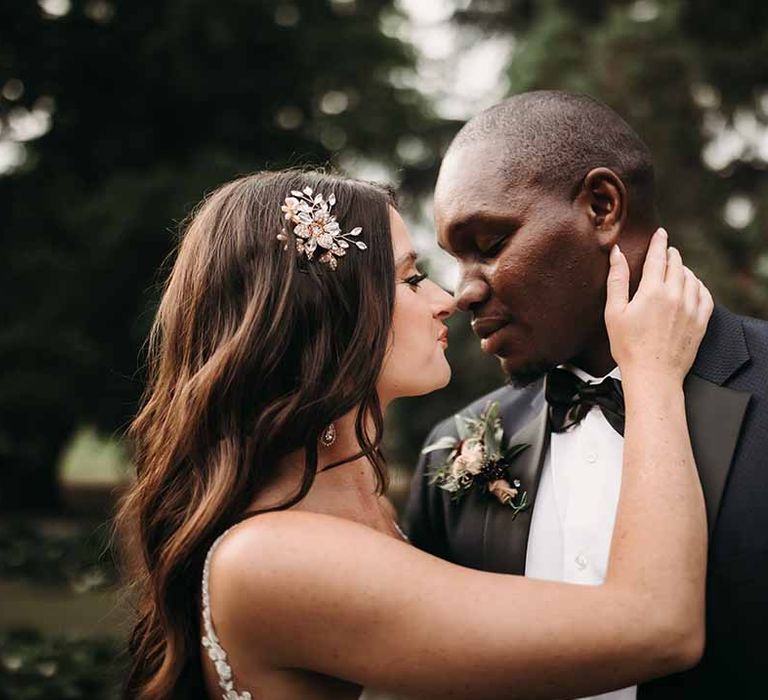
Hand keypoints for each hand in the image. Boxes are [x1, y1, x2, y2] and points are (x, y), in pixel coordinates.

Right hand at [604, 228, 712, 382]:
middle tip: (666, 251)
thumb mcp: (614, 312)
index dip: (659, 242)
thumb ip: (617, 280)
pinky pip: (705, 294)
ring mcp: (691, 308)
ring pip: (691, 277)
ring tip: (675, 269)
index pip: (658, 257)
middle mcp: (676, 295)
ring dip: (683, 269)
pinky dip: (698, 286)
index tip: (660, 233)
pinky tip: (691, 287)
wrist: (653, 374)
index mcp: (653, 291)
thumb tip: (617, 254)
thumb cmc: (628, 346)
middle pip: (677, 264)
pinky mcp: (701, 321)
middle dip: (670, 254)